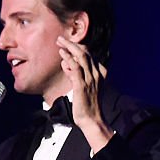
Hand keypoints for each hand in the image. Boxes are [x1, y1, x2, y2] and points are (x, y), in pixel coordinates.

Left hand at [56, 36, 113, 152]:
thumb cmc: (88, 106)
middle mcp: (97, 73)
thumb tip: (68, 66)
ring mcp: (90, 79)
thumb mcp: (86, 87)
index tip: (67, 44)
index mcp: (101, 73)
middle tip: (60, 39)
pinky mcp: (81, 85)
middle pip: (85, 52)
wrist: (92, 120)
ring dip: (69, 47)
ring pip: (80, 56)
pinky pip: (75, 67)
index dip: (77, 47)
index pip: (89, 55)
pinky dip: (68, 59)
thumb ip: (78, 75)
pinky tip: (62, 54)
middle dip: (72, 43)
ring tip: (59, 42)